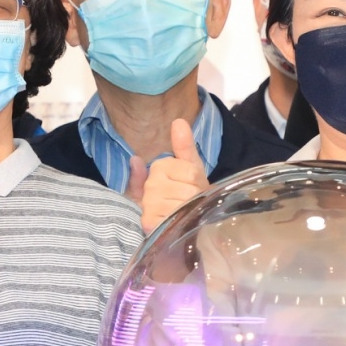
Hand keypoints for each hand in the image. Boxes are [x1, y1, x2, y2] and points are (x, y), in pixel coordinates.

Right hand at [140, 119, 208, 234]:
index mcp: (160, 166)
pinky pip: (174, 220)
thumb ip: (185, 146)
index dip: (197, 182)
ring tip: (183, 212)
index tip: (192, 186)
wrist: (180, 219)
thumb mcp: (190, 168)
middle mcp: (151, 184)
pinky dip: (179, 223)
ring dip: (188, 212)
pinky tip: (176, 223)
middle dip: (194, 198)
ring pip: (183, 205)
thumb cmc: (187, 192)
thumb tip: (178, 122)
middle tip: (189, 201)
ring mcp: (148, 203)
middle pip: (189, 189)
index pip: (191, 172)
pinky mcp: (148, 222)